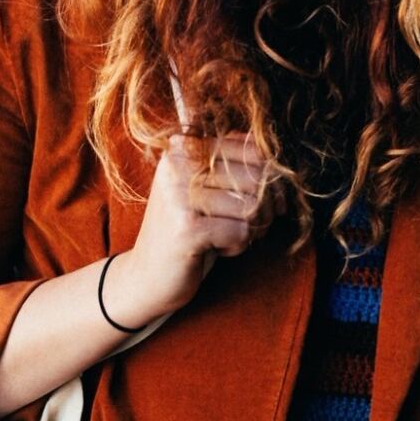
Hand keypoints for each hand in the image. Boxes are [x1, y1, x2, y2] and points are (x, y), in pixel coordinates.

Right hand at [104, 132, 285, 326]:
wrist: (147, 276)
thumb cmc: (187, 227)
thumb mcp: (204, 186)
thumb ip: (230, 159)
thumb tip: (268, 144)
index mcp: (184, 146)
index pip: (253, 149)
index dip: (272, 178)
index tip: (271, 200)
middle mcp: (179, 163)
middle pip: (257, 177)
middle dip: (266, 207)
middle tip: (250, 224)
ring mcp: (180, 194)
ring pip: (252, 205)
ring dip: (251, 228)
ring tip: (228, 235)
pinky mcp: (186, 228)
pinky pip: (241, 231)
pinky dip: (237, 245)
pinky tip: (216, 247)